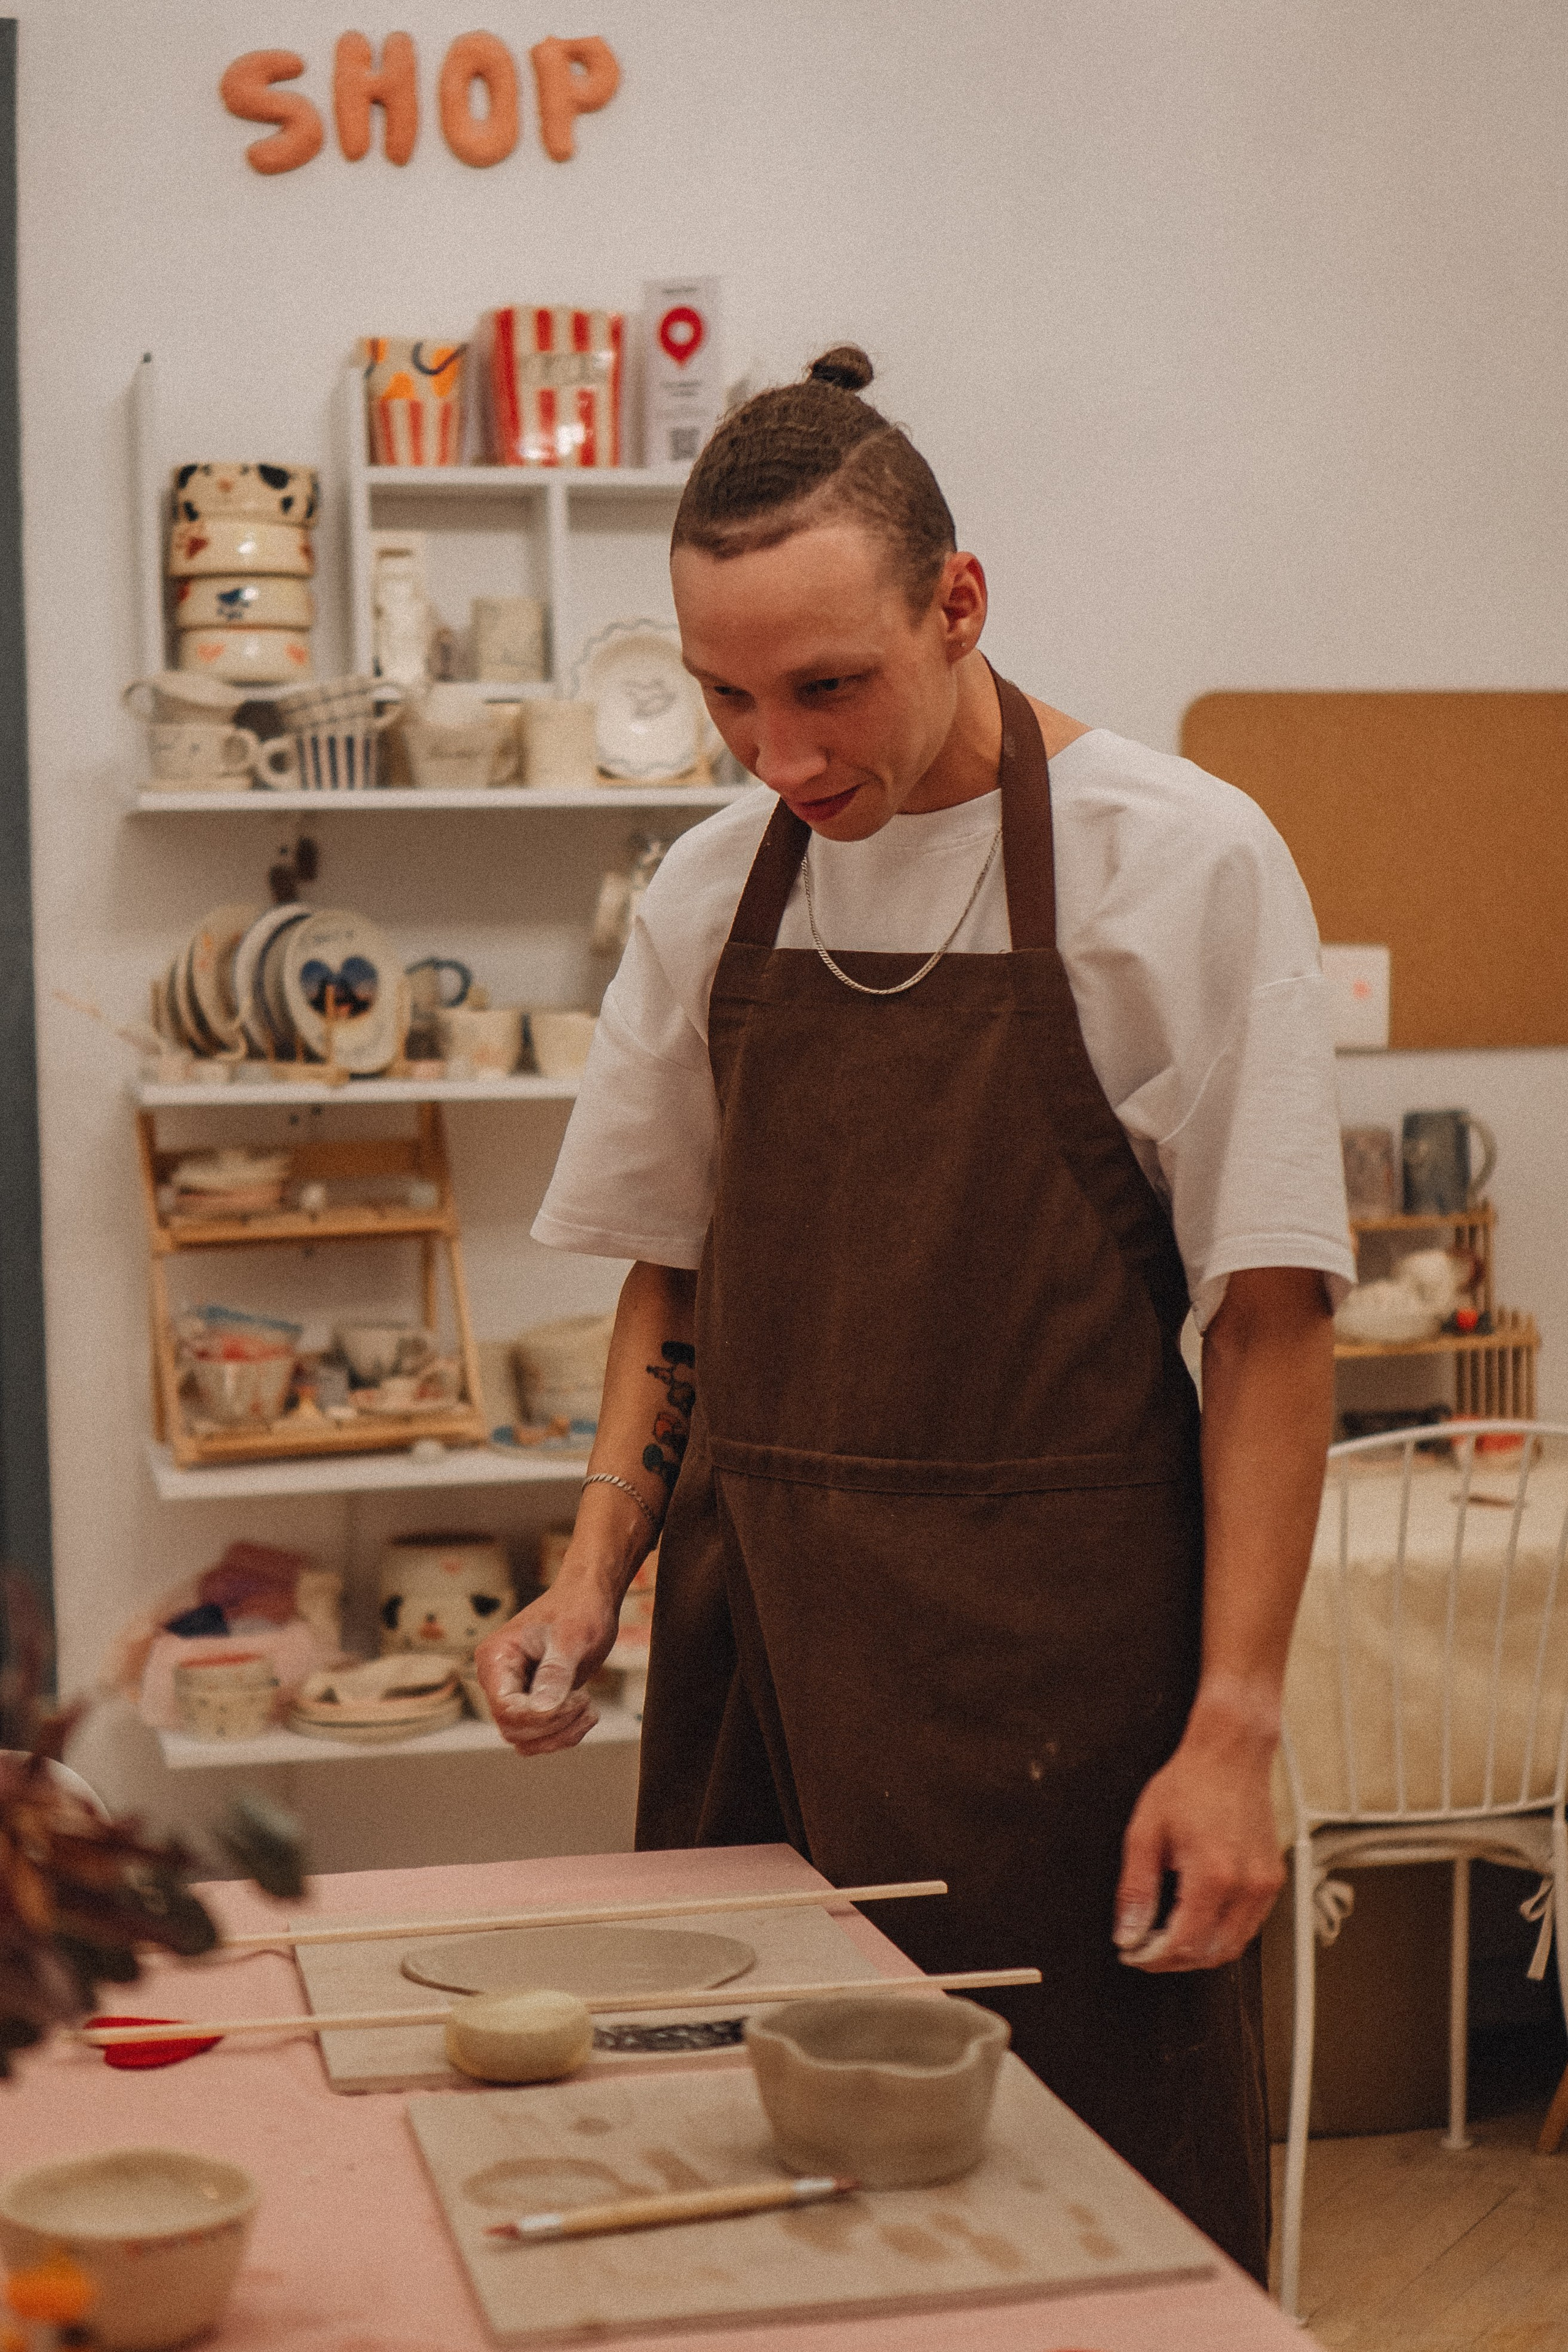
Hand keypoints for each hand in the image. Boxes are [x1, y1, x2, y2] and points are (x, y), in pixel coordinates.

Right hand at [474, 1575, 619, 1756]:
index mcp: (496, 1658)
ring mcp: (513, 1693)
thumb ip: (556, 1671)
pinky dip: (565, 1733)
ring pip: (525, 1741)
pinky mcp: (531, 1703)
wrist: (589, 1599)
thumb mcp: (572, 1636)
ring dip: (561, 1735)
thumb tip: (542, 1708)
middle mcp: (497, 1679)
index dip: (541, 1717)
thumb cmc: (579, 1608)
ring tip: (589, 1707)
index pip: (505, 1709)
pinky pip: (540, 1736)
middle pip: (513, 1730)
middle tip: (586, 1700)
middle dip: (554, 1726)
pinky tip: (586, 1710)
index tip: (578, 1699)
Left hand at [1112, 1712, 1284, 1970]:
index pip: (1184, 1943)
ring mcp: (1265, 1884)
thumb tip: (1129, 1932)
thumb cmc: (1190, 1783)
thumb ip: (1136, 1889)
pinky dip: (1222, 1934)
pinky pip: (1250, 1925)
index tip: (1133, 1953)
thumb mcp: (1145, 1832)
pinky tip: (1198, 1920)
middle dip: (1175, 1960)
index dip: (1154, 1958)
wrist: (1230, 1754)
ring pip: (1235, 1946)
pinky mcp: (1274, 1879)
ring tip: (1168, 1939)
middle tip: (1147, 1949)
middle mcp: (1247, 1885)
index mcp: (1213, 1874)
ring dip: (1200, 1952)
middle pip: (1212, 1953)